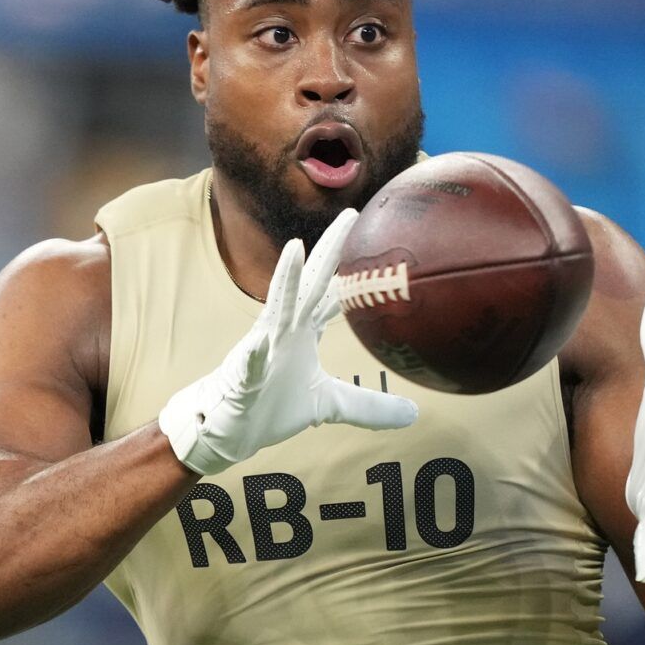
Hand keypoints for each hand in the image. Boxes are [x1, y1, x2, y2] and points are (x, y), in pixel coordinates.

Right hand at [159, 209, 418, 475]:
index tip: (381, 239)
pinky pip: (249, 364)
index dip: (357, 270)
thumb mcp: (330, 404)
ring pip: (276, 308)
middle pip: (311, 284)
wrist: (230, 430)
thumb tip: (414, 415)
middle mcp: (284, 331)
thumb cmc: (273, 407)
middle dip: (330, 250)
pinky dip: (253, 355)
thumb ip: (370, 407)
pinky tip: (259, 344)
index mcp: (303, 331)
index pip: (334, 293)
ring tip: (294, 248)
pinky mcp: (243, 379)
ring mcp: (261, 350)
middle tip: (351, 214)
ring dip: (285, 280)